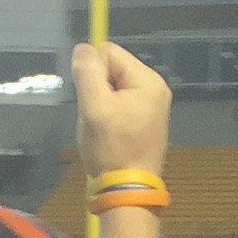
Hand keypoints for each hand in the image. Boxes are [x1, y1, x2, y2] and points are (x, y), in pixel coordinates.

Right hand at [71, 41, 170, 184]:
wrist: (127, 190)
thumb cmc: (112, 149)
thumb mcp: (94, 108)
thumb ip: (87, 73)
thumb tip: (82, 48)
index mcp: (147, 80)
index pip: (108, 52)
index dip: (92, 72)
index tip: (92, 100)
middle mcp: (155, 87)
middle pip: (111, 68)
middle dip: (97, 89)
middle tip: (97, 117)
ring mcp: (152, 105)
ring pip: (112, 87)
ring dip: (100, 104)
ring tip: (103, 128)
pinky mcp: (145, 120)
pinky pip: (119, 103)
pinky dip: (108, 115)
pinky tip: (109, 134)